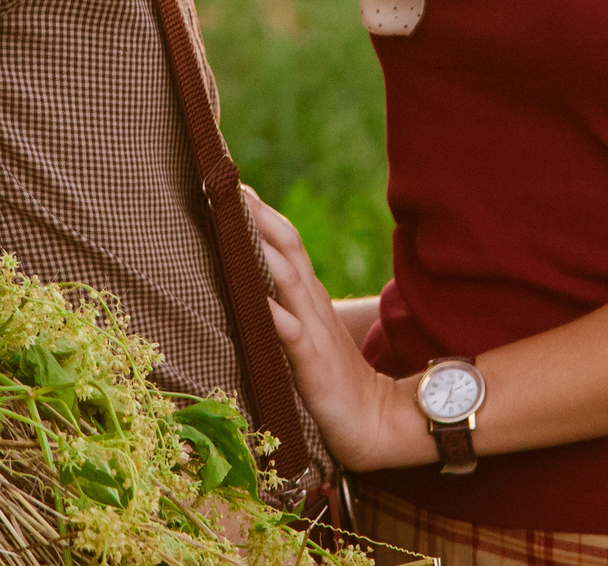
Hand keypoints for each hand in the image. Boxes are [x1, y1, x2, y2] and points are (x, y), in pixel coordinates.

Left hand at [246, 187, 432, 471]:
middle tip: (231, 187)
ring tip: (237, 223)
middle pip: (288, 248)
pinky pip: (291, 335)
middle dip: (261, 216)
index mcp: (310, 299)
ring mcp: (315, 332)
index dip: (264, 214)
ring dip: (262, 249)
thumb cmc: (335, 383)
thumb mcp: (308, 337)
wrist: (376, 422)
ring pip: (288, 280)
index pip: (287, 245)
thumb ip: (289, 309)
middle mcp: (313, 306)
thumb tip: (255, 286)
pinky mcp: (313, 365)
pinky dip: (274, 314)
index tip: (235, 185)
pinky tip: (256, 300)